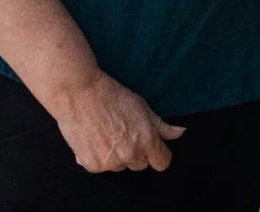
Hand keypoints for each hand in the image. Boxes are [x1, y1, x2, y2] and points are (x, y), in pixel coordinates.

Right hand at [49, 73, 185, 172]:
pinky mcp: (92, 166)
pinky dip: (97, 156)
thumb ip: (162, 126)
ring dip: (116, 155)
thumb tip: (180, 133)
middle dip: (136, 152)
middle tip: (123, 132)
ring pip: (120, 166)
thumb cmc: (112, 96)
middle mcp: (130, 155)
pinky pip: (101, 167)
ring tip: (106, 132)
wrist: (79, 93)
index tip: (151, 146)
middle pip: (141, 164)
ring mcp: (111, 162)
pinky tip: (93, 138)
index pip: (162, 162)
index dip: (158, 153)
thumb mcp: (142, 107)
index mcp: (147, 141)